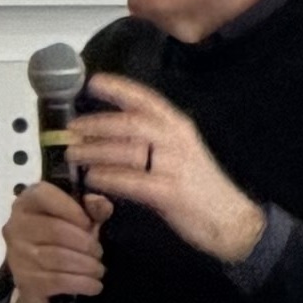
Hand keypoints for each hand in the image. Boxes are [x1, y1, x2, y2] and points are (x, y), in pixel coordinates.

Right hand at [2, 179, 108, 302]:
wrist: (42, 281)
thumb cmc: (62, 241)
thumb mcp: (80, 220)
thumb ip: (92, 208)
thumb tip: (102, 204)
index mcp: (26, 203)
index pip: (42, 195)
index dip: (70, 208)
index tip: (89, 223)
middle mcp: (15, 226)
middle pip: (55, 230)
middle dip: (85, 243)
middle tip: (99, 252)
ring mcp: (16, 255)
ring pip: (58, 258)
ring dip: (86, 265)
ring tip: (98, 269)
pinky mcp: (23, 280)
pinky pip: (57, 280)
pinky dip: (81, 283)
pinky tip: (94, 285)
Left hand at [64, 76, 265, 263]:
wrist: (231, 220)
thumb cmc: (198, 185)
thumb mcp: (179, 152)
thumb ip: (150, 140)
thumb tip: (106, 133)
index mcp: (178, 126)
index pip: (146, 99)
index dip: (118, 88)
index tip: (92, 82)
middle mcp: (176, 139)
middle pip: (129, 124)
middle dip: (96, 124)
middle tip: (71, 129)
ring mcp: (173, 165)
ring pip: (126, 151)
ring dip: (94, 150)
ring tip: (73, 153)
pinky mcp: (169, 192)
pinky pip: (131, 180)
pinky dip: (108, 178)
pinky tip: (91, 178)